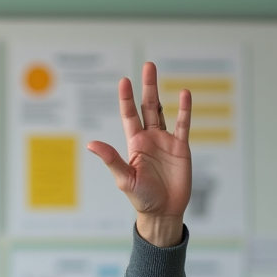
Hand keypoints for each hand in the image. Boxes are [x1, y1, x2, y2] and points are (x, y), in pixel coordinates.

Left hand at [87, 61, 191, 247]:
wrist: (163, 211)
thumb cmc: (141, 198)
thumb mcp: (125, 178)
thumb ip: (111, 159)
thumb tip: (91, 144)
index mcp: (134, 144)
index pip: (129, 116)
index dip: (126, 99)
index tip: (124, 81)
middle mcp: (149, 138)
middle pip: (147, 107)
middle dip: (146, 86)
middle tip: (148, 65)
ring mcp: (165, 141)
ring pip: (162, 111)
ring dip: (160, 92)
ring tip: (156, 72)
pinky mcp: (181, 147)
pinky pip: (183, 125)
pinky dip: (184, 110)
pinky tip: (184, 94)